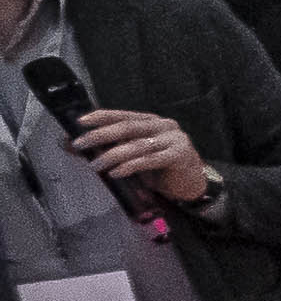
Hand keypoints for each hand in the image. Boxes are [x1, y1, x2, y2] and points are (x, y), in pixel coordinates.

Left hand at [68, 106, 211, 210]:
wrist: (192, 185)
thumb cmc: (159, 169)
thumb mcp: (132, 156)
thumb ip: (106, 148)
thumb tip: (68, 143)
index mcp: (151, 121)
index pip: (123, 115)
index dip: (101, 117)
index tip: (80, 122)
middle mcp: (163, 126)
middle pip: (128, 127)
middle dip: (101, 135)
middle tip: (80, 144)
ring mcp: (174, 140)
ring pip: (137, 145)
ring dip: (112, 155)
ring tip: (95, 165)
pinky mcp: (179, 156)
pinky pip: (150, 160)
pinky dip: (130, 166)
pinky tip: (116, 173)